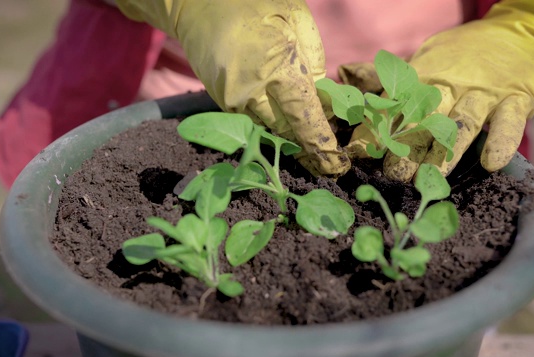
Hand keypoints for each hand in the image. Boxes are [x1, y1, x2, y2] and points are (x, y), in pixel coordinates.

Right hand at [114, 0, 349, 176]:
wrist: (198, 3)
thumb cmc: (256, 4)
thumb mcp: (297, 21)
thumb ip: (314, 62)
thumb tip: (324, 99)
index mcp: (275, 65)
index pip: (303, 115)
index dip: (319, 142)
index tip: (334, 165)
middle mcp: (249, 88)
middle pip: (286, 131)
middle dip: (307, 146)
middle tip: (328, 162)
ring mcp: (231, 98)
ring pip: (268, 130)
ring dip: (289, 137)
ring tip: (309, 146)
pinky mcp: (221, 102)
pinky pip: (252, 121)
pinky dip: (270, 124)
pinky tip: (283, 123)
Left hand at [345, 0, 533, 181]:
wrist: (517, 35)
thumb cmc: (461, 56)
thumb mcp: (423, 60)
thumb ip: (388, 76)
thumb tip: (346, 73)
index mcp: (422, 76)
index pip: (393, 105)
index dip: (376, 129)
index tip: (359, 154)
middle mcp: (451, 84)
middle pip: (425, 118)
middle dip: (407, 147)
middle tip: (393, 174)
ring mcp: (484, 92)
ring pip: (462, 123)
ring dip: (446, 152)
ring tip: (433, 177)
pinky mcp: (516, 99)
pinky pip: (509, 121)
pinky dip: (501, 141)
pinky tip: (490, 163)